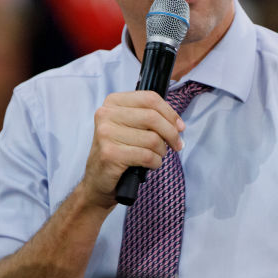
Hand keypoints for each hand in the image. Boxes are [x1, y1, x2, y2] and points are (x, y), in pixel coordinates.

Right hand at [80, 90, 184, 208]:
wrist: (98, 179)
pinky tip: (151, 165)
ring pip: (152, 138)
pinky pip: (146, 156)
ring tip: (157, 156)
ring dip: (162, 151)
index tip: (180, 127)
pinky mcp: (110, 154)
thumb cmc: (120, 150)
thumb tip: (178, 124)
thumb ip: (150, 117)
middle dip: (171, 133)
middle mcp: (106, 114)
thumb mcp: (131, 126)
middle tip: (177, 145)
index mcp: (113, 102)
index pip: (150, 98)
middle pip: (152, 117)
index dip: (170, 113)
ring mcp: (106, 134)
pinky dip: (155, 162)